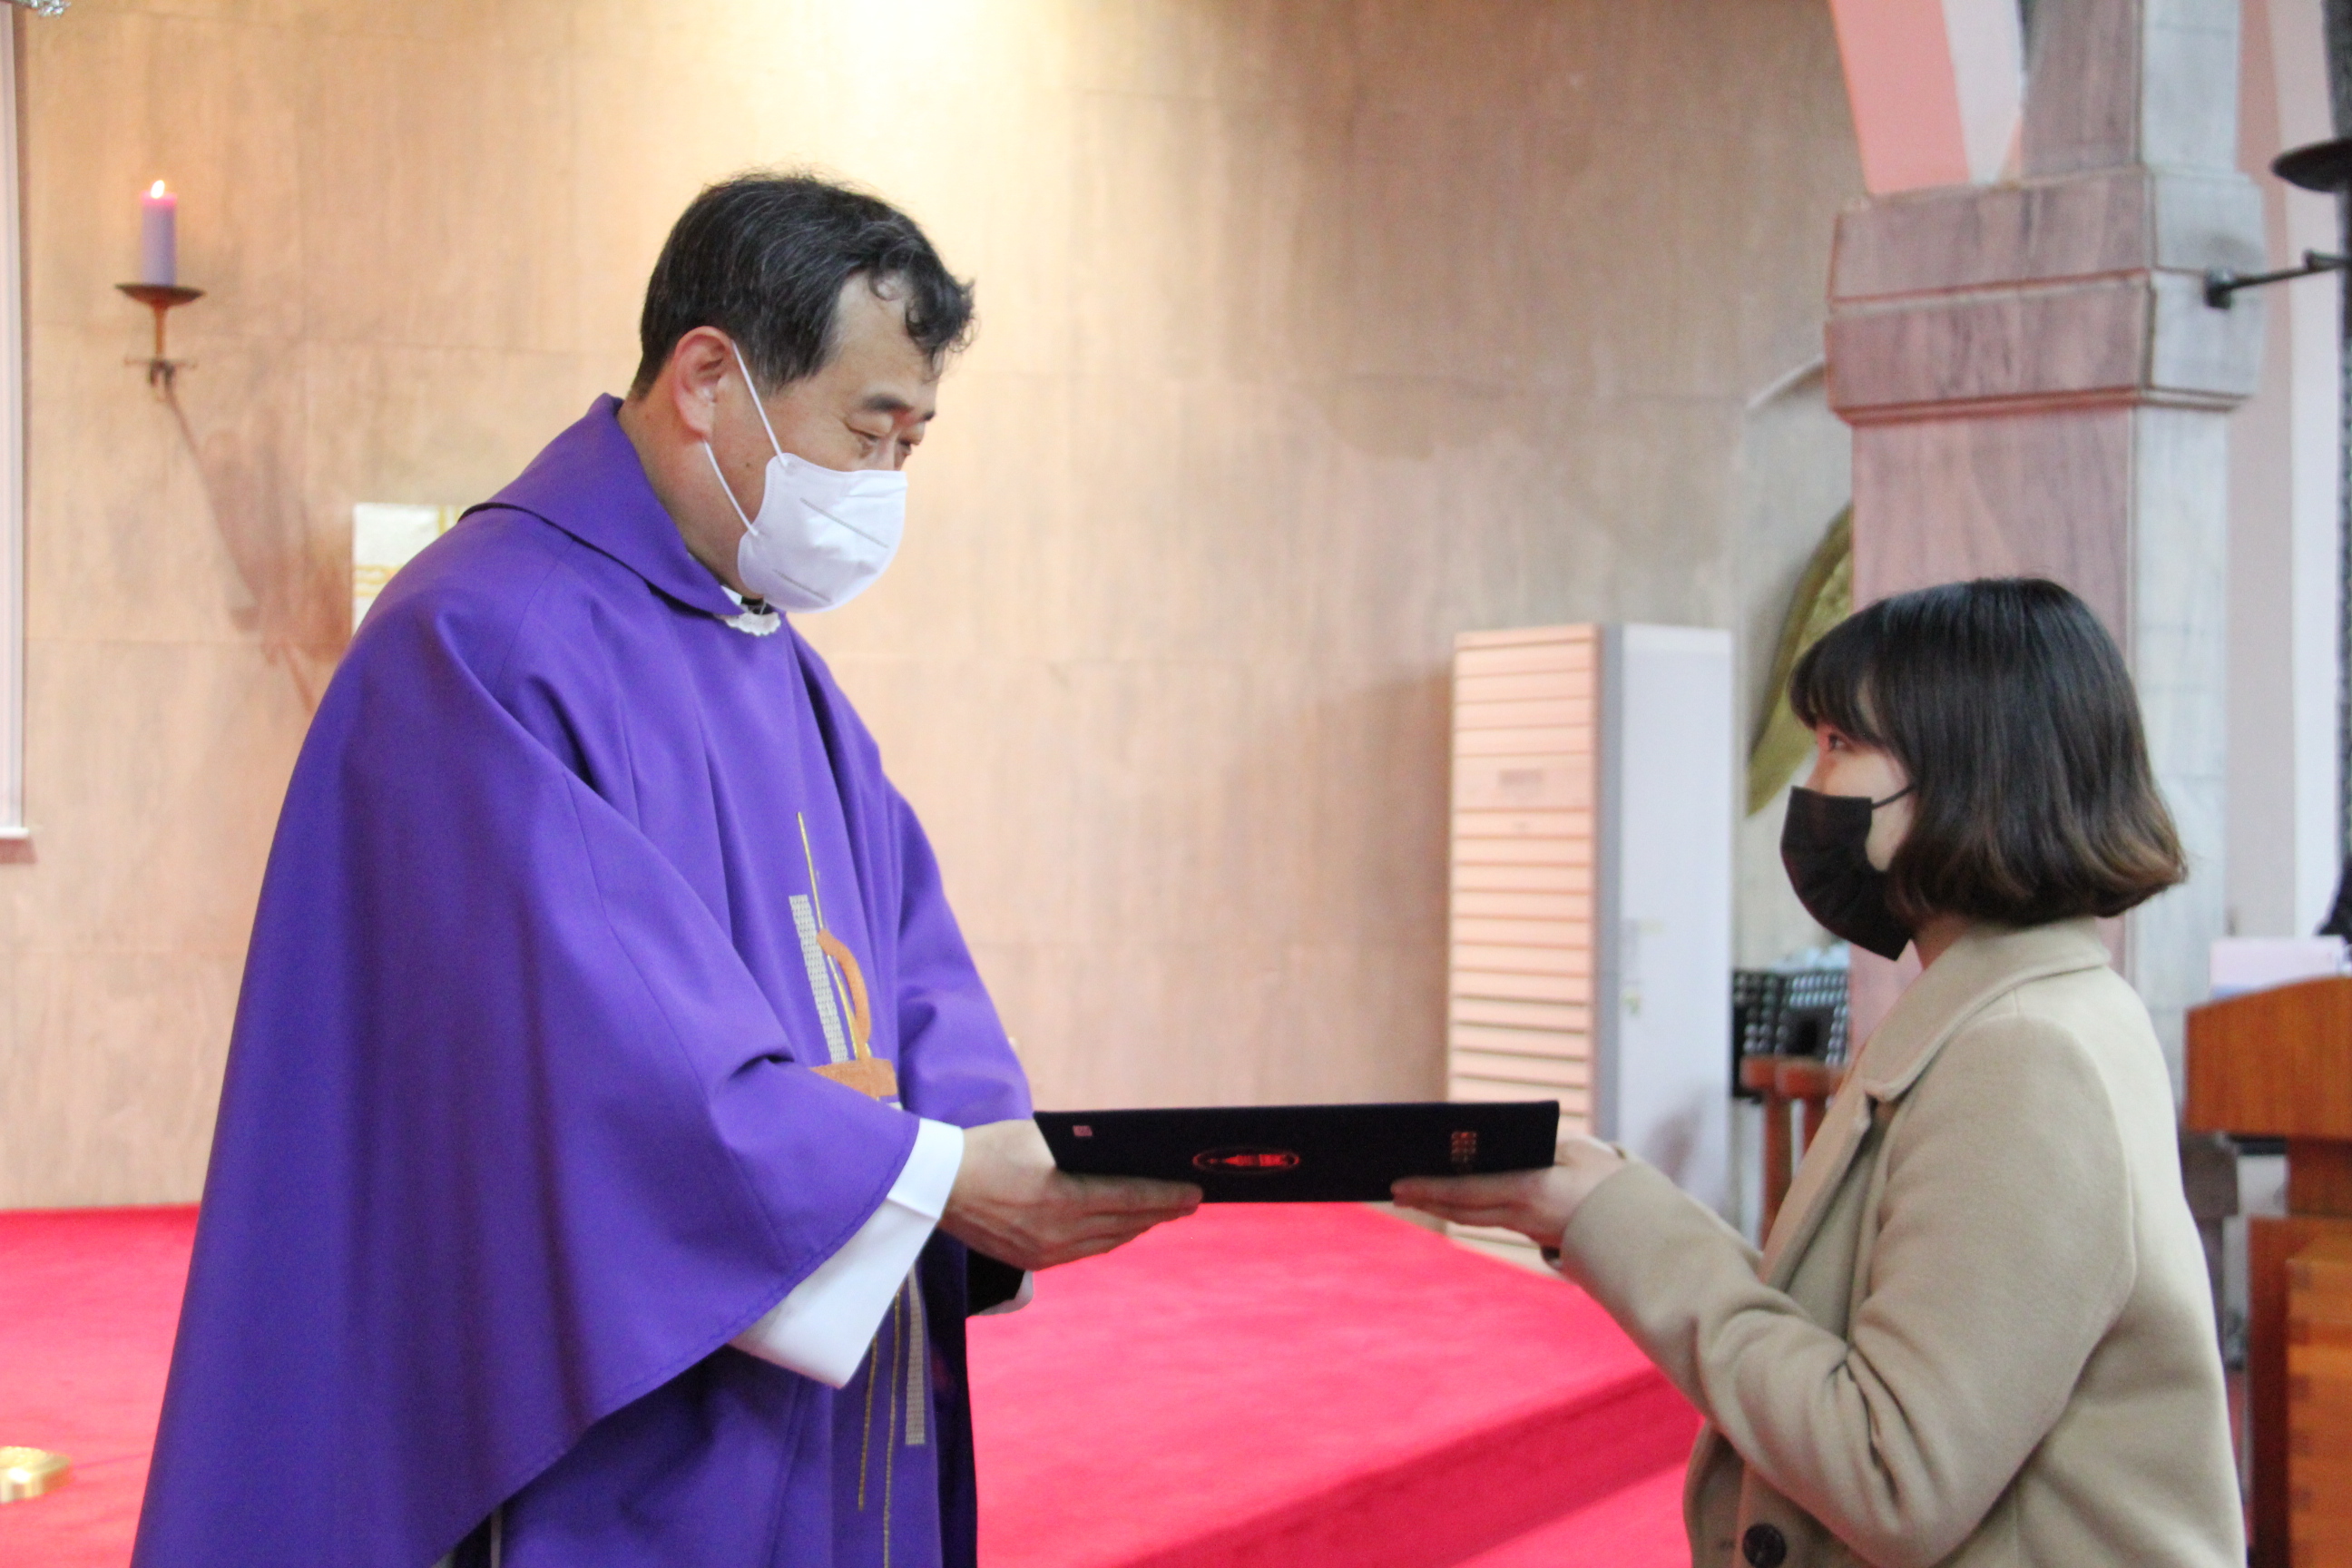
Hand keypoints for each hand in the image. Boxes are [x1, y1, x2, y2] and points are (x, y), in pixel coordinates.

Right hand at [940, 1119, 1201, 1271]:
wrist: (935, 1183)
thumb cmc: (986, 1147)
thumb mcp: (1038, 1136)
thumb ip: (1082, 1148)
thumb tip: (1123, 1153)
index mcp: (1062, 1196)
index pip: (1130, 1198)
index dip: (1166, 1197)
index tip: (1194, 1193)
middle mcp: (1057, 1231)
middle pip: (1125, 1223)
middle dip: (1161, 1212)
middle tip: (1189, 1202)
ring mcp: (1044, 1251)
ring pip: (1106, 1241)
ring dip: (1137, 1227)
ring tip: (1161, 1215)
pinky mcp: (1031, 1260)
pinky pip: (1083, 1251)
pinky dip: (1108, 1238)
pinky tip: (1121, 1229)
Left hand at [1390, 1137, 1627, 1250]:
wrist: (1642, 1224)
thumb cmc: (1608, 1178)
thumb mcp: (1573, 1151)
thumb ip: (1533, 1147)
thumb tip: (1488, 1144)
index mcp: (1529, 1192)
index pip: (1466, 1191)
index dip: (1429, 1187)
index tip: (1398, 1182)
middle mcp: (1522, 1216)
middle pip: (1461, 1209)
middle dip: (1426, 1198)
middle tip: (1393, 1189)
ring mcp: (1527, 1227)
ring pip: (1474, 1217)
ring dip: (1441, 1205)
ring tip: (1412, 1194)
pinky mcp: (1534, 1230)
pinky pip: (1491, 1217)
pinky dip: (1466, 1207)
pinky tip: (1450, 1198)